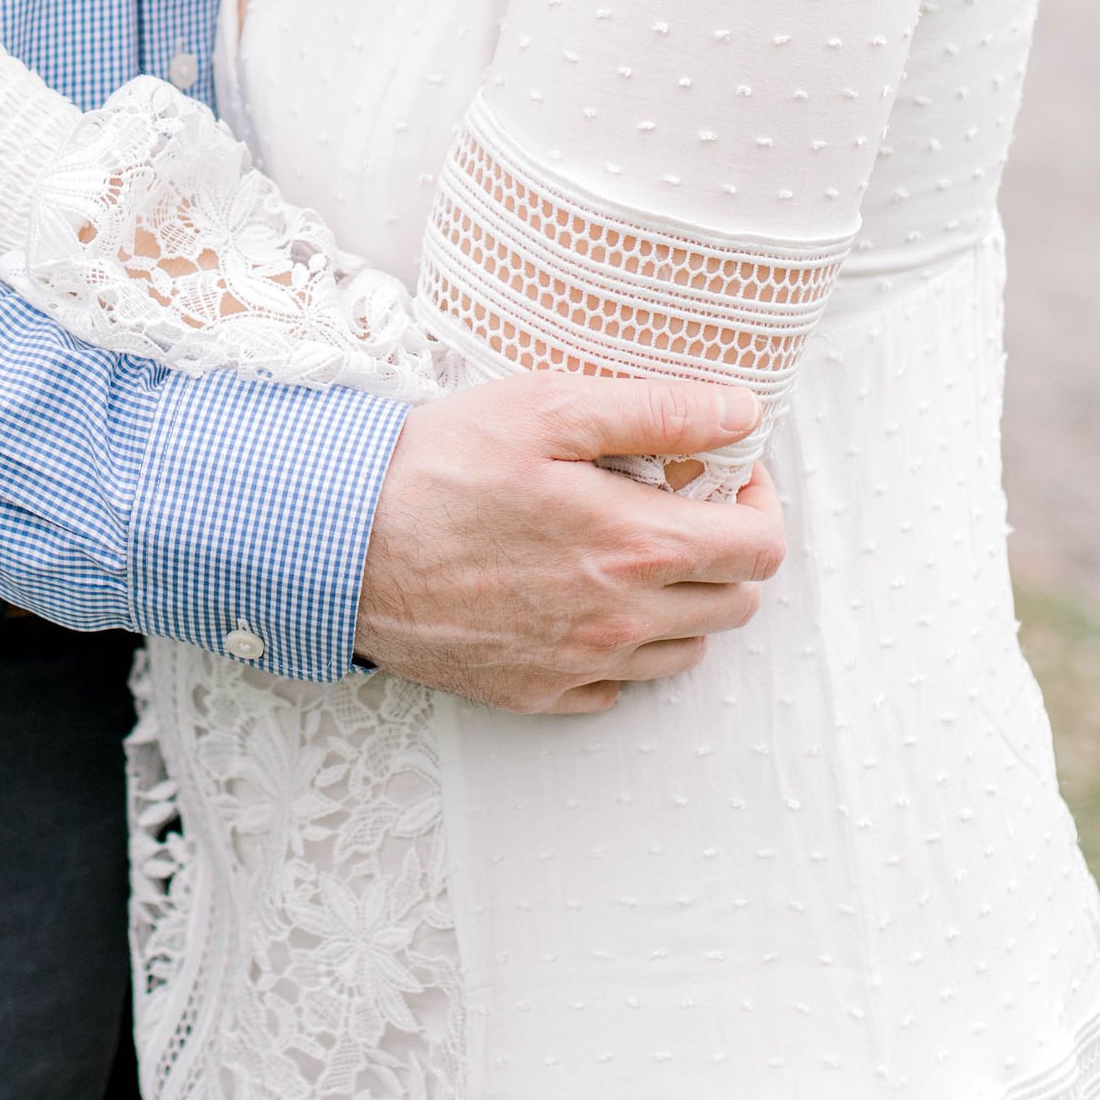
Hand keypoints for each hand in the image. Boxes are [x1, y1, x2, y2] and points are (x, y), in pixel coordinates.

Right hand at [354, 375, 783, 713]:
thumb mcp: (548, 406)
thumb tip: (740, 412)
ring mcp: (579, 666)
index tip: (726, 477)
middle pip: (735, 606)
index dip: (758, 503)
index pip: (759, 548)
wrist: (340, 545)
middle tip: (680, 508)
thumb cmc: (437, 467)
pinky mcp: (536, 693)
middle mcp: (621, 620)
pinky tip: (581, 599)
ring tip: (630, 552)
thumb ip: (657, 409)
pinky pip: (618, 687)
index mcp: (636, 546)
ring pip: (684, 652)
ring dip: (682, 602)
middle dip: (727, 552)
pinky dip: (621, 647)